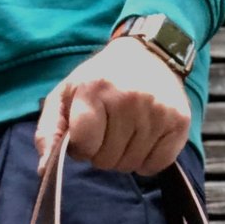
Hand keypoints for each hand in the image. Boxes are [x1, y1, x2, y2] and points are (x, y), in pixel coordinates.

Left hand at [35, 35, 191, 177]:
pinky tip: (144, 137)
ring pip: (130, 165)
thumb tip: (45, 170)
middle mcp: (129, 98)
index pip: (84, 146)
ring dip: (124, 156)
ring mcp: (157, 111)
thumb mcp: (66, 95)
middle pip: (106, 160)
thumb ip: (49, 132)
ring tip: (126, 130)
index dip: (82, 146)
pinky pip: (156, 165)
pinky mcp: (179, 122)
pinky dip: (147, 160)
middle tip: (108, 129)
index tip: (87, 130)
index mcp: (95, 89)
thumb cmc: (101, 79)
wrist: (149, 54)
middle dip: (102, 152)